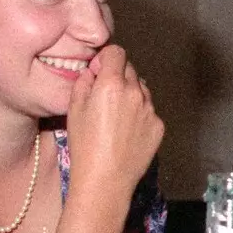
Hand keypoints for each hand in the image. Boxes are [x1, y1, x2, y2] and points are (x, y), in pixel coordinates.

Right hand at [65, 45, 163, 198]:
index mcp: (112, 84)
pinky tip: (127, 132)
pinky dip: (140, 114)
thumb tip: (93, 71)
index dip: (106, 59)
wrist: (105, 181)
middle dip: (118, 76)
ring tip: (116, 117)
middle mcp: (135, 92)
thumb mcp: (73, 110)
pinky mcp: (159, 126)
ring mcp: (150, 109)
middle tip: (105, 96)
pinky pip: (149, 111)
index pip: (116, 52)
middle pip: (130, 69)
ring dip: (131, 94)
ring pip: (142, 89)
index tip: (99, 72)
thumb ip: (83, 82)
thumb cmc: (84, 146)